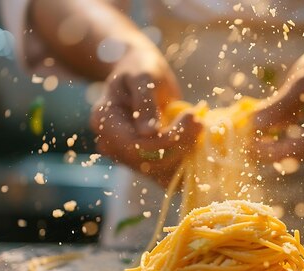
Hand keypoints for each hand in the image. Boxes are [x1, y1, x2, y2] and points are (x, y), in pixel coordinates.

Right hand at [90, 48, 201, 185]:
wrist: (140, 71)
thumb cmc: (140, 67)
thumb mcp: (143, 77)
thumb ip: (144, 103)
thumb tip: (148, 132)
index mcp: (104, 119)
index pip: (133, 144)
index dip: (164, 140)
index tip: (192, 118)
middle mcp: (111, 141)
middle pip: (145, 159)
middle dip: (178, 144)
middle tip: (199, 120)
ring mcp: (125, 153)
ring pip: (156, 169)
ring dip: (183, 151)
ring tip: (198, 124)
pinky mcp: (142, 159)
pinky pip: (162, 171)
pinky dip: (182, 159)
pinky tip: (194, 139)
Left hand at [253, 44, 303, 161]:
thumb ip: (281, 103)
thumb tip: (253, 123)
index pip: (292, 150)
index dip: (264, 149)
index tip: (242, 140)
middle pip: (290, 157)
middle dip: (263, 148)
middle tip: (238, 134)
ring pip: (290, 154)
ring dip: (268, 144)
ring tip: (248, 128)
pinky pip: (295, 147)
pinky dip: (278, 139)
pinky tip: (264, 126)